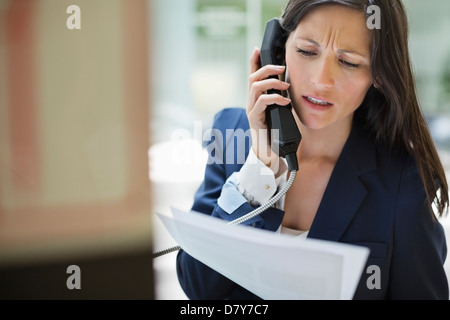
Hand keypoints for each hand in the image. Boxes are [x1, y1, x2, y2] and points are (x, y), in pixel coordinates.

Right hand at [246, 47, 290, 168]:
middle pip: (253, 77)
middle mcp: (251, 102)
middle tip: (282, 67)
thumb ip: (280, 99)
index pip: (252, 76)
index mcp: (256, 99)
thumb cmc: (275, 133)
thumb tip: (289, 86)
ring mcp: (251, 110)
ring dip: (272, 82)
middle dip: (267, 68)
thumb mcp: (279, 112)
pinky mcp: (254, 118)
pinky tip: (285, 101)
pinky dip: (275, 98)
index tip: (258, 48)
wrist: (269, 154)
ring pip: (256, 87)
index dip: (253, 61)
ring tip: (285, 85)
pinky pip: (262, 102)